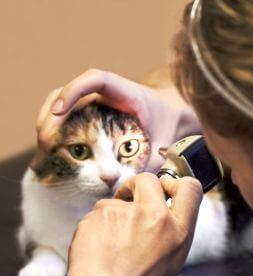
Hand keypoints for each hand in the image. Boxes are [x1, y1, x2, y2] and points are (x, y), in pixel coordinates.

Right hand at [34, 69, 199, 170]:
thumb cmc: (168, 126)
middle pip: (66, 93)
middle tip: (46, 143)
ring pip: (59, 106)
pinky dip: (54, 136)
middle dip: (50, 116)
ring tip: (43, 153)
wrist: (174, 118)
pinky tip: (48, 157)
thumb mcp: (162, 144)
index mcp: (125, 91)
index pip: (95, 79)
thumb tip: (121, 184)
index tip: (59, 110)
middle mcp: (104, 95)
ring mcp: (93, 105)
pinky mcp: (88, 118)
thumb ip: (148, 162)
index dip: (73, 90)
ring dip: (46, 126)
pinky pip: (65, 121)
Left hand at [67, 173, 202, 275]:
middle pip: (149, 180)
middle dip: (138, 186)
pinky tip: (100, 246)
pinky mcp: (98, 214)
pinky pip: (98, 213)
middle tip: (132, 198)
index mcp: (177, 228)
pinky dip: (98, 226)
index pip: (190, 188)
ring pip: (118, 200)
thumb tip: (170, 210)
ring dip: (115, 214)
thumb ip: (176, 229)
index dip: (176, 184)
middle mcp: (153, 215)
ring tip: (113, 242)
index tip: (166, 190)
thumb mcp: (175, 258)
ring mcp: (123, 212)